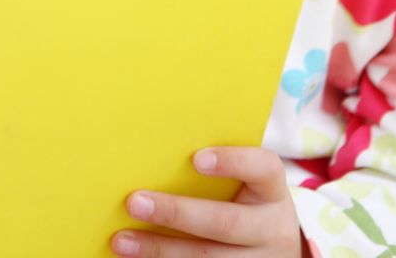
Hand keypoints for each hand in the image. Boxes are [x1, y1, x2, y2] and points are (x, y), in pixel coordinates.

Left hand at [110, 146, 304, 256]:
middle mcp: (273, 230)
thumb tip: (148, 148)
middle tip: (134, 202)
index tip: (196, 159)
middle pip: (224, 222)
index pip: (263, 168)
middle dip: (176, 213)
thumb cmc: (240, 200)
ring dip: (160, 249)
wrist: (269, 250)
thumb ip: (207, 169)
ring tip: (122, 240)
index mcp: (272, 192)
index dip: (232, 162)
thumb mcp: (241, 184)